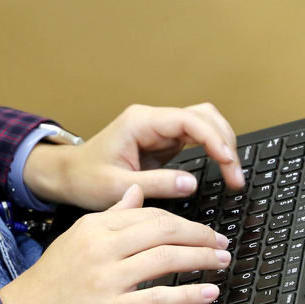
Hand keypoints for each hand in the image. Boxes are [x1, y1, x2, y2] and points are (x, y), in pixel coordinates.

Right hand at [0, 184, 230, 303]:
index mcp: (95, 227)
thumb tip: (136, 193)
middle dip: (200, 236)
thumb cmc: (48, 281)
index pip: (150, 214)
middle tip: (221, 243)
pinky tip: (207, 293)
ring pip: (166, 259)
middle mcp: (102, 248)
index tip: (203, 230)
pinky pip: (158, 298)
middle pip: (164, 231)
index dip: (184, 221)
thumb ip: (109, 216)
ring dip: (201, 260)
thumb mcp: (76, 238)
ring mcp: (107, 279)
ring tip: (221, 262)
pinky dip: (188, 295)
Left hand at [23, 103, 244, 210]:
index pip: (188, 121)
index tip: (229, 162)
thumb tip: (190, 183)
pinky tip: (222, 171)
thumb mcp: (116, 187)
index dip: (214, 139)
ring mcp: (161, 130)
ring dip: (223, 144)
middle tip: (236, 176)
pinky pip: (198, 139)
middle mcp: (153, 120)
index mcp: (140, 122)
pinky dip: (214, 152)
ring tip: (233, 175)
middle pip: (204, 116)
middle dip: (225, 141)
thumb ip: (155, 184)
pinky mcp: (165, 142)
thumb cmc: (85, 178)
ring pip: (205, 124)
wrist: (68, 176)